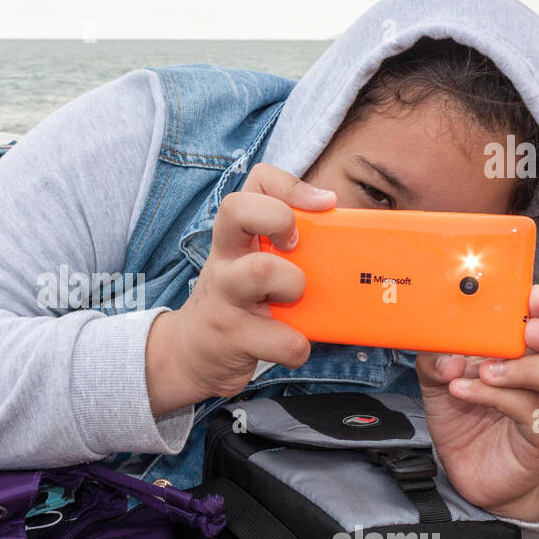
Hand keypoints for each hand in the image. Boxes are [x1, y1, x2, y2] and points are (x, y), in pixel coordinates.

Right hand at [145, 163, 334, 413]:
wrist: (193, 355)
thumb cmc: (238, 303)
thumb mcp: (251, 265)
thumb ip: (288, 247)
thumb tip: (345, 237)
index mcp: (236, 237)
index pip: (255, 183)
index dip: (290, 185)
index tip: (322, 204)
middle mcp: (224, 259)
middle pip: (237, 210)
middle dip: (279, 220)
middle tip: (294, 247)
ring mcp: (224, 297)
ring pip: (259, 271)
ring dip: (292, 284)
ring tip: (295, 300)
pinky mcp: (233, 337)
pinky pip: (282, 339)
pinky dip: (297, 346)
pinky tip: (293, 344)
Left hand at [413, 284, 538, 521]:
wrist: (468, 468)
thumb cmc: (466, 413)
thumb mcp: (443, 375)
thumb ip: (439, 355)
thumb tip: (449, 353)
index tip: (531, 297)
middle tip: (526, 332)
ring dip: (529, 368)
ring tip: (486, 369)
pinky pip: (536, 414)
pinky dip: (498, 397)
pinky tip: (464, 391)